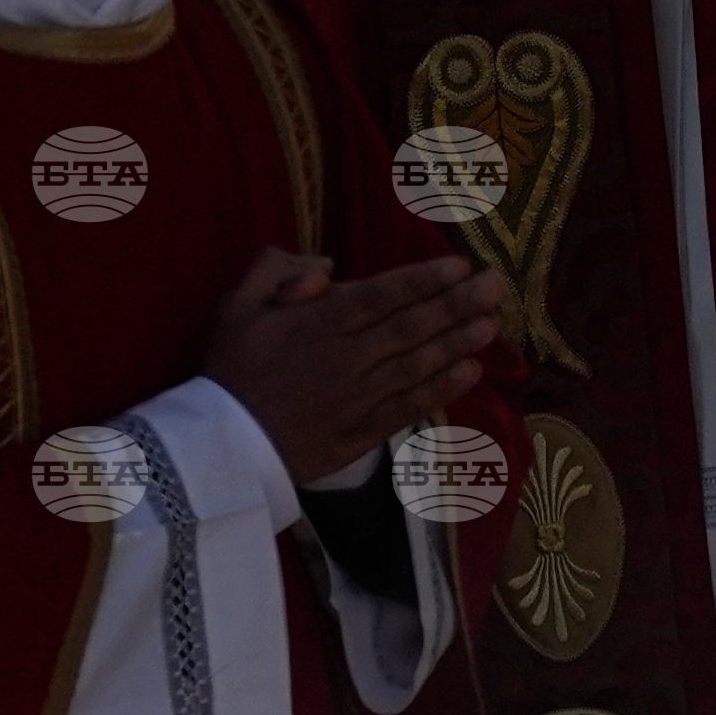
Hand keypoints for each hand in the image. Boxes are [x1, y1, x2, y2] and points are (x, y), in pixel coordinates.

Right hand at [202, 244, 504, 487]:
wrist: (220, 449)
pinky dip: (440, 391)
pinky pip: (407, 409)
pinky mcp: (360, 435)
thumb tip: (327, 268)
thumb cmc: (230, 370)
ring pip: (416, 366)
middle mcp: (347, 359)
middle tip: (495, 285)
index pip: (382, 295)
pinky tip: (469, 373)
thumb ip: (276, 269)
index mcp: (319, 323)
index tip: (459, 265)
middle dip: (456, 304)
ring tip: (491, 324)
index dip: (423, 280)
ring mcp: (357, 399)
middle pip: (410, 327)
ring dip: (456, 343)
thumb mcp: (236, 304)